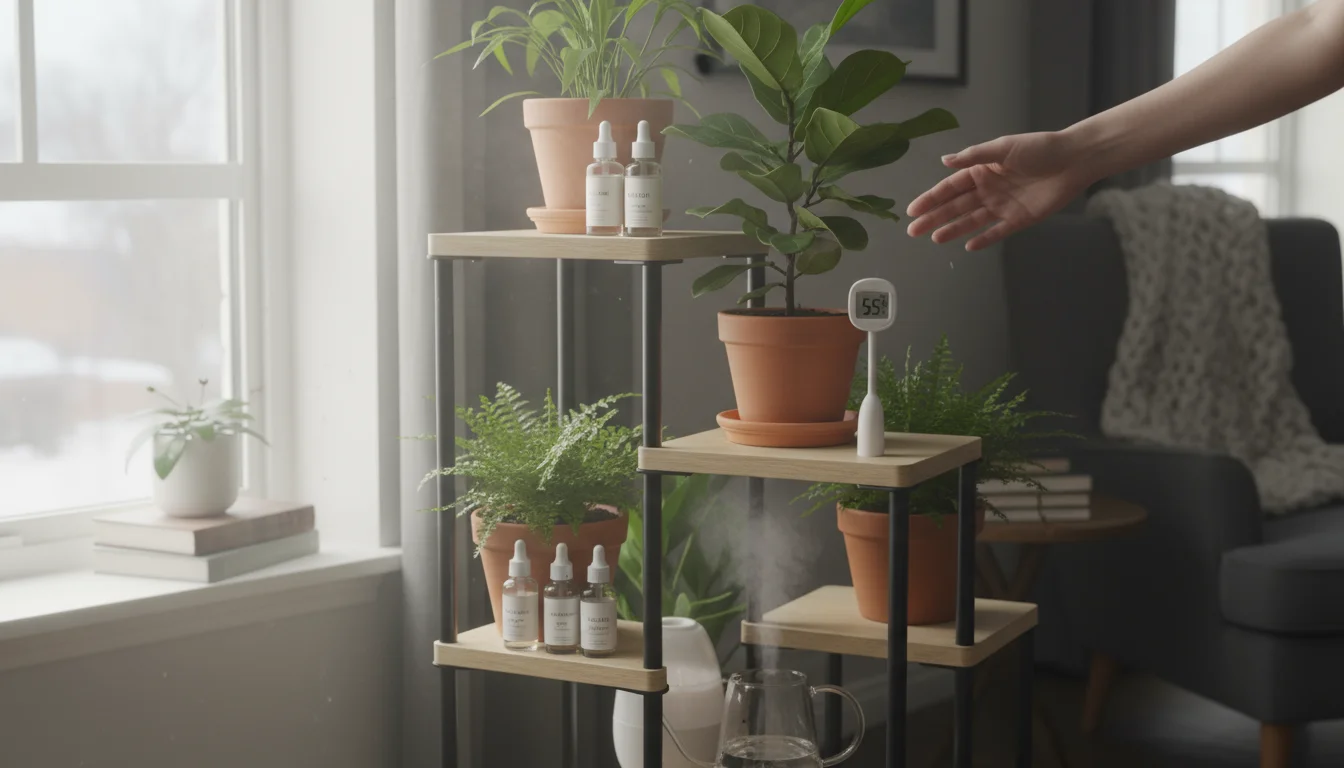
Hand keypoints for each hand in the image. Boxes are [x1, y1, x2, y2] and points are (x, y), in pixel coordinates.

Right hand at [905, 131, 1092, 250]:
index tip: (913, 210)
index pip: (950, 187)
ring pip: (972, 220)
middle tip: (914, 230)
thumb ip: (973, 156)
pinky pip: (997, 231)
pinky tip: (968, 246)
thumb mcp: (1003, 148)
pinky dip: (984, 239)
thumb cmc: (1039, 149)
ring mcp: (1003, 205)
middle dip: (934, 217)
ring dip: (953, 229)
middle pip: (956, 207)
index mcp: (982, 170)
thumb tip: (945, 161)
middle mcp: (989, 189)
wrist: (1073, 160)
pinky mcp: (1019, 219)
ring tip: (935, 238)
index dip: (930, 198)